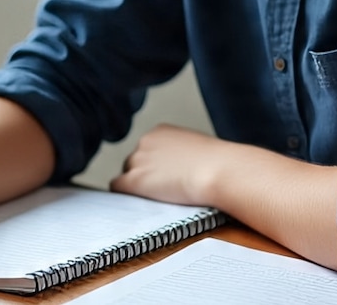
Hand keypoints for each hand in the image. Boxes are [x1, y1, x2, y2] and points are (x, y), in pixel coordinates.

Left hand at [110, 123, 224, 205]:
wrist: (219, 171)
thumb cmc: (218, 164)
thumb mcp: (197, 149)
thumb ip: (180, 154)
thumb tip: (177, 169)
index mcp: (160, 131)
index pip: (147, 150)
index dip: (154, 166)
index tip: (163, 178)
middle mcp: (145, 142)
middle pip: (134, 162)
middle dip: (144, 176)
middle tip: (160, 191)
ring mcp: (137, 160)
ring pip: (126, 175)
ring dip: (136, 187)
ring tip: (155, 200)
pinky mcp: (134, 180)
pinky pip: (117, 188)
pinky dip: (124, 196)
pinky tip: (136, 204)